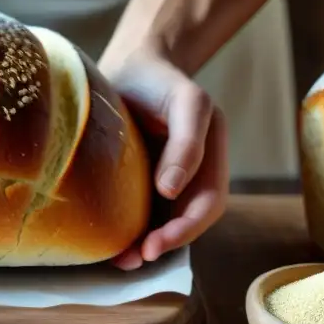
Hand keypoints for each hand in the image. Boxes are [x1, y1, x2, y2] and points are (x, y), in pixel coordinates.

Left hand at [99, 47, 228, 270]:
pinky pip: (142, 210)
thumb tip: (171, 190)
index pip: (208, 202)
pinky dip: (130, 230)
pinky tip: (112, 244)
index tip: (155, 242)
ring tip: (122, 260)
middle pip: (188, 219)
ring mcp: (167, 176)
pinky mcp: (141, 178)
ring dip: (146, 244)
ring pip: (164, 220)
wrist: (130, 64)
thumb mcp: (186, 101)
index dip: (186, 227)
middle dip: (165, 242)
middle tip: (135, 257)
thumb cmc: (158, 79)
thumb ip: (187, 141)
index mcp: (212, 156)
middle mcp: (193, 171)